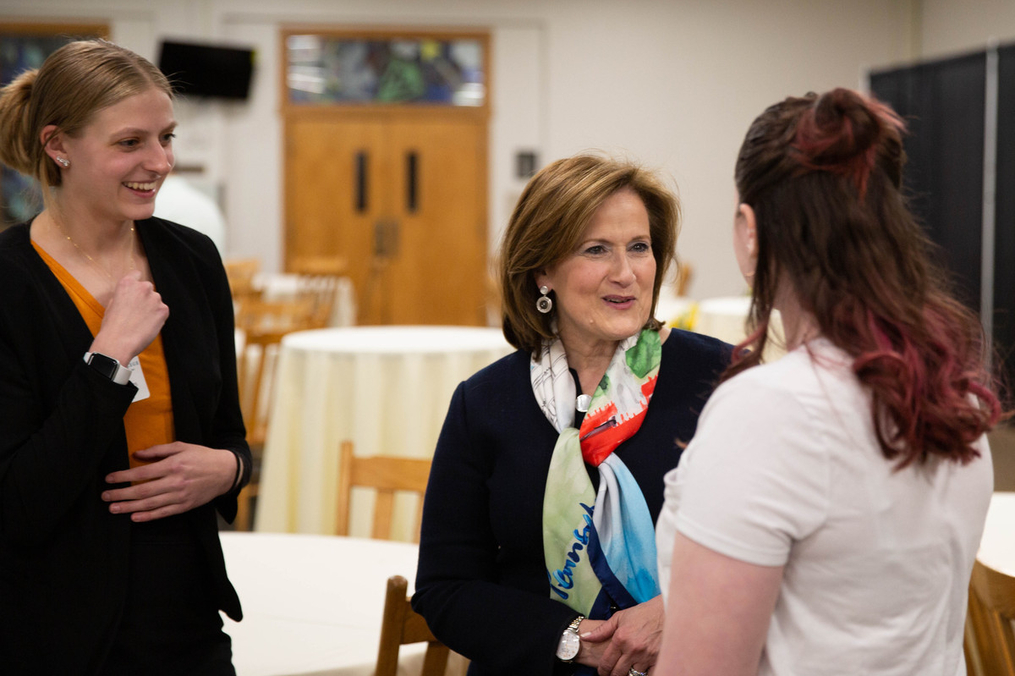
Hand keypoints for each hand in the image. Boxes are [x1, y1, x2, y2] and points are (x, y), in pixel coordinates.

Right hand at [90, 270, 168, 365]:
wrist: (118, 342)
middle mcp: (143, 287)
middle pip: (148, 288)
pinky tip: (147, 325)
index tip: (137, 290)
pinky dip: (157, 317)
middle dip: (144, 297)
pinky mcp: (164, 310)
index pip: (136, 274)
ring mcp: (155, 298)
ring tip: (141, 321)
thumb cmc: (112, 326)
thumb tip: (130, 296)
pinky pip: (162, 311)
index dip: (136, 283)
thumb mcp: (112, 304)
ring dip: (152, 307)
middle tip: (137, 311)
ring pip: (156, 300)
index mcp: (127, 283)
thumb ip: (124, 295)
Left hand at [102, 442, 236, 521]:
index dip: (123, 476)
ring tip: (113, 508)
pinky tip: (134, 517)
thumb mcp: (182, 446)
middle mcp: (176, 482)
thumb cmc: (202, 456)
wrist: (226, 472)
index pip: (142, 472)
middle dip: (121, 494)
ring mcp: (180, 496)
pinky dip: (148, 516)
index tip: (109, 478)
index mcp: (173, 465)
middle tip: (105, 496)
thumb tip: (137, 455)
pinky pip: (163, 513)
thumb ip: (159, 450)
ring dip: (129, 507)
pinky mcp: (185, 506)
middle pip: (142, 490)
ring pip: (150, 504)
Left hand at [581, 596, 664, 675]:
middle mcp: (632, 649)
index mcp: (620, 639)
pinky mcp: (658, 659)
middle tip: (613, 673)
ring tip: (627, 670)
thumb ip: (602, 630)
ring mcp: (646, 656)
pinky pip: (648, 675)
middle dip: (613, 675)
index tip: (602, 672)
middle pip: (618, 673)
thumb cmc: (643, 613)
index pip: (606, 663)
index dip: (602, 671)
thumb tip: (585, 638)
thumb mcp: (620, 617)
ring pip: (632, 675)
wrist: (667, 610)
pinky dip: (644, 674)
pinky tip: (641, 671)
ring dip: (629, 674)